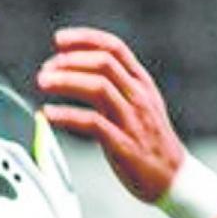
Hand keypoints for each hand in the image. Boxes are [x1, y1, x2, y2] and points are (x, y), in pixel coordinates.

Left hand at [36, 26, 184, 202]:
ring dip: (66, 81)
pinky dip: (67, 116)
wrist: (174, 178)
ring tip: (43, 83)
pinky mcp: (123, 143)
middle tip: (45, 69)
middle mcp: (138, 96)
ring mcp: (132, 119)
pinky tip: (48, 114)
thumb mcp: (136, 104)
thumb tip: (71, 69)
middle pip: (104, 63)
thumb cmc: (147, 140)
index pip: (114, 48)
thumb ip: (112, 85)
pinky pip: (92, 123)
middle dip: (70, 61)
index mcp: (141, 83)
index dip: (85, 39)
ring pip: (98, 87)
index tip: (59, 40)